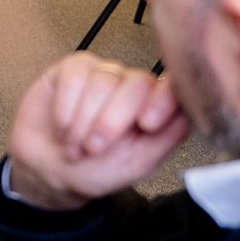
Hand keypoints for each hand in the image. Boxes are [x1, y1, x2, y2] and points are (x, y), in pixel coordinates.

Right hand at [5, 54, 188, 210]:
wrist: (48, 171)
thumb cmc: (94, 170)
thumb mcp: (135, 165)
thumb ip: (166, 138)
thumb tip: (190, 114)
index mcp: (154, 108)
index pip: (171, 89)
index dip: (161, 101)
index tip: (147, 124)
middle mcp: (131, 87)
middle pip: (137, 83)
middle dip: (111, 122)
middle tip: (94, 149)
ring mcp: (103, 74)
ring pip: (103, 81)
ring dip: (83, 121)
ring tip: (74, 144)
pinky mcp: (72, 69)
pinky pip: (75, 76)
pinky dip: (66, 107)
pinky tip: (61, 125)